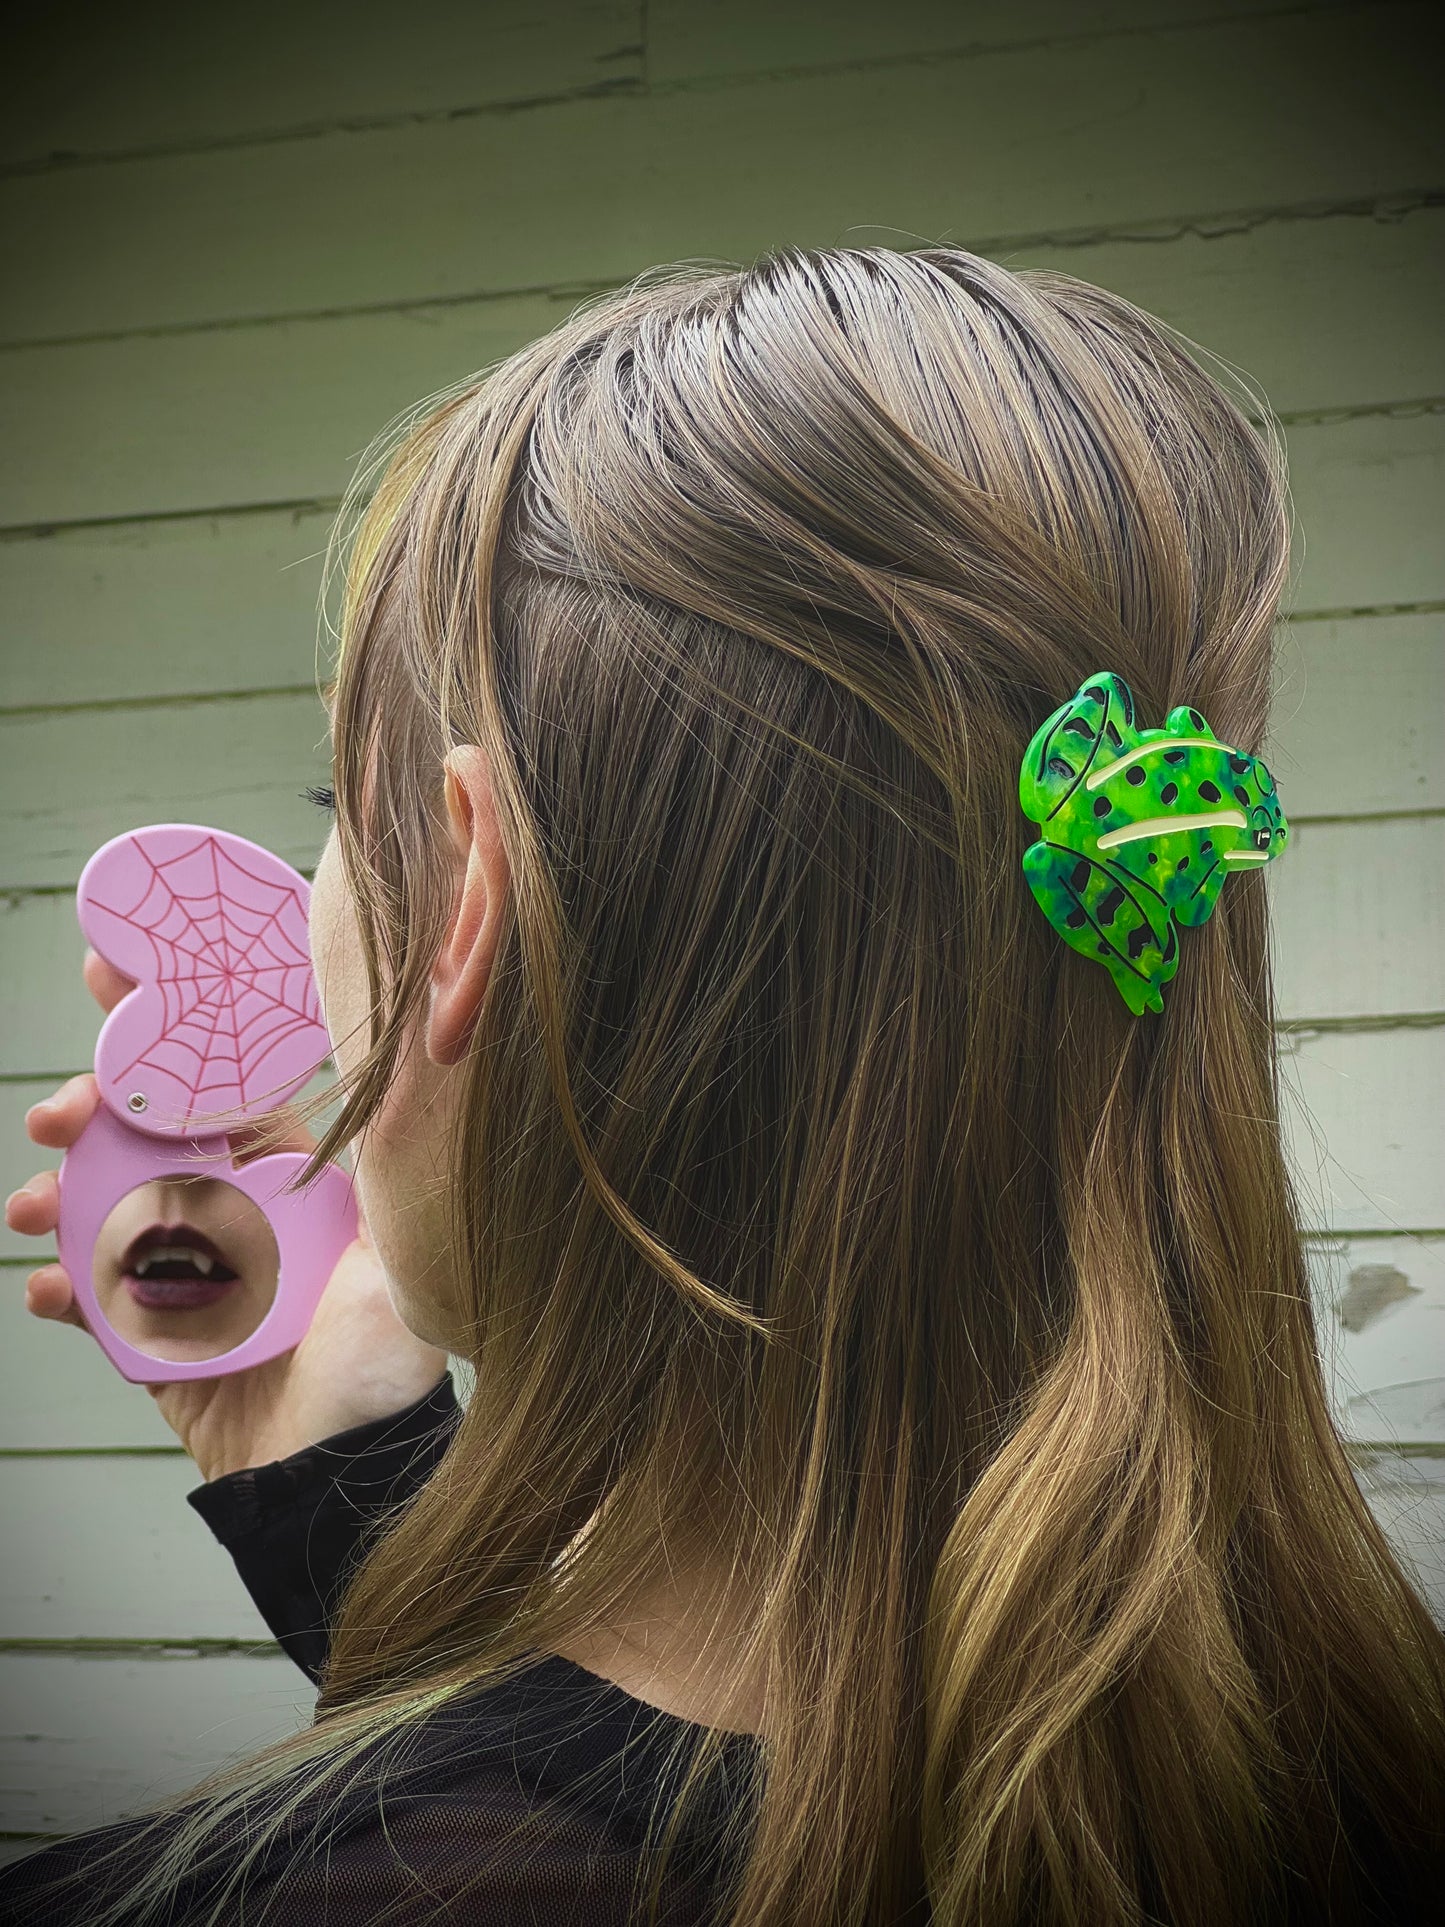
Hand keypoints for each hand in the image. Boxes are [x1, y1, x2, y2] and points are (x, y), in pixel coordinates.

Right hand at [6, 947, 448, 1481]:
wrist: (341, 1480)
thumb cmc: (383, 1368)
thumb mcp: (399, 1259)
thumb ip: (392, 1176)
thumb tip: (412, 1074)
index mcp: (292, 1183)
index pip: (223, 1091)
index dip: (170, 1038)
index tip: (114, 986)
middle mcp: (237, 1219)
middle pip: (148, 1141)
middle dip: (94, 1115)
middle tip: (55, 1118)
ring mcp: (190, 1279)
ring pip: (106, 1211)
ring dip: (59, 1199)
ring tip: (32, 1208)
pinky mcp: (155, 1343)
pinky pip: (93, 1303)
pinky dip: (62, 1291)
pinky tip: (48, 1289)